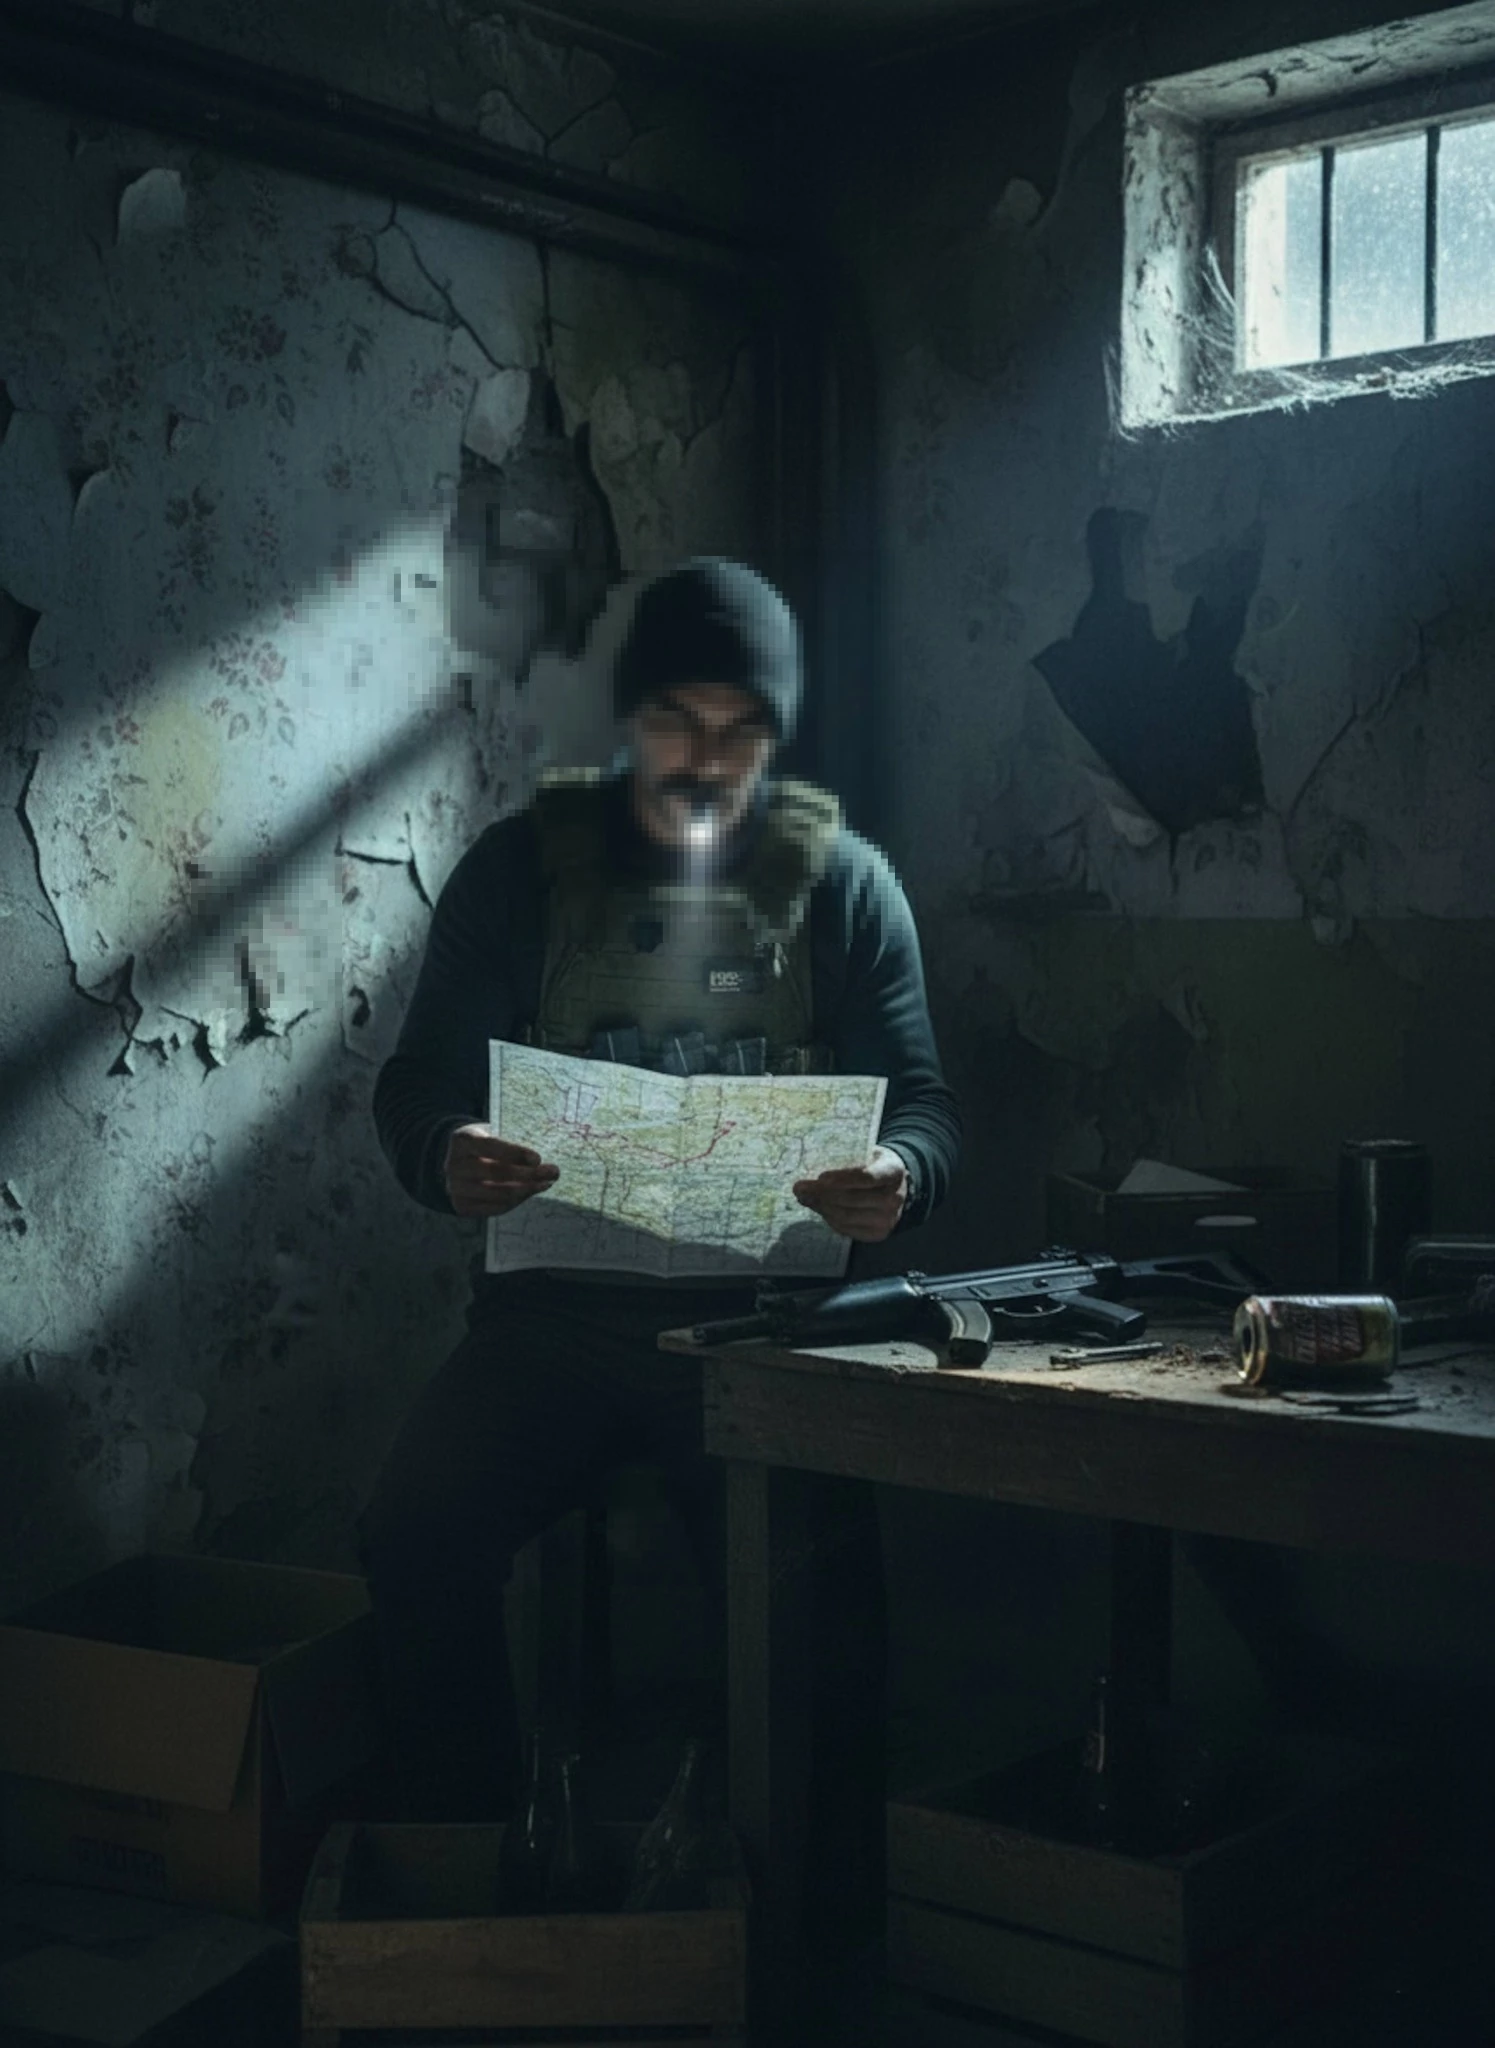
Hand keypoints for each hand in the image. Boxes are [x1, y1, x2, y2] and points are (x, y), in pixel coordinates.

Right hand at [444, 1123, 559, 1217]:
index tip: (538, 1158)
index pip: (490, 1146)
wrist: (459, 1161)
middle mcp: (453, 1164)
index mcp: (462, 1140)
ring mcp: (455, 1187)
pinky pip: (494, 1208)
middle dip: (527, 1174)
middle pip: (495, 1172)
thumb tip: (549, 1167)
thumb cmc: (485, 1146)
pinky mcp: (461, 1206)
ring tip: (545, 1184)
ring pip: (497, 1193)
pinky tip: (530, 1192)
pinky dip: (516, 1202)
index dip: (515, 1153)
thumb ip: (515, 1147)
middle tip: (552, 1173)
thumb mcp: (494, 1136)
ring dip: (526, 1190)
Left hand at [792, 1145, 908, 1242]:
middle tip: (800, 1187)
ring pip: (846, 1215)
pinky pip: (847, 1229)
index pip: (866, 1177)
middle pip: (851, 1199)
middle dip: (821, 1194)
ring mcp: (888, 1219)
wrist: (897, 1185)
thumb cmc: (874, 1164)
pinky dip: (829, 1219)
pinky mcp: (879, 1234)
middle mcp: (895, 1198)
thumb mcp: (867, 1152)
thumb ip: (844, 1158)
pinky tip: (819, 1208)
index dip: (842, 1178)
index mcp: (893, 1171)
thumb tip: (809, 1172)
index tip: (820, 1176)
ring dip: (821, 1207)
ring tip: (805, 1197)